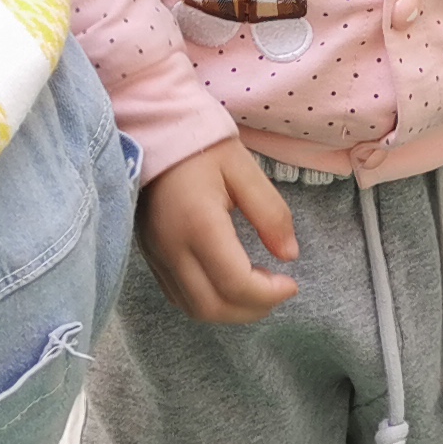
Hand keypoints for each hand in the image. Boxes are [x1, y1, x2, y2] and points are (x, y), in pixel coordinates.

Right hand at [137, 142, 300, 321]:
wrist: (153, 133)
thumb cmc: (202, 147)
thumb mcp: (244, 170)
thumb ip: (271, 213)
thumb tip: (289, 255)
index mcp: (199, 225)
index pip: (235, 284)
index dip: (269, 294)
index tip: (291, 284)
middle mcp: (173, 249)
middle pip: (213, 307)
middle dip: (253, 309)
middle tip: (277, 290)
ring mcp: (157, 256)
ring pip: (194, 309)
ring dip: (231, 310)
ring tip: (257, 288)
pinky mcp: (151, 257)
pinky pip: (179, 297)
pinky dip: (210, 302)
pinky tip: (229, 283)